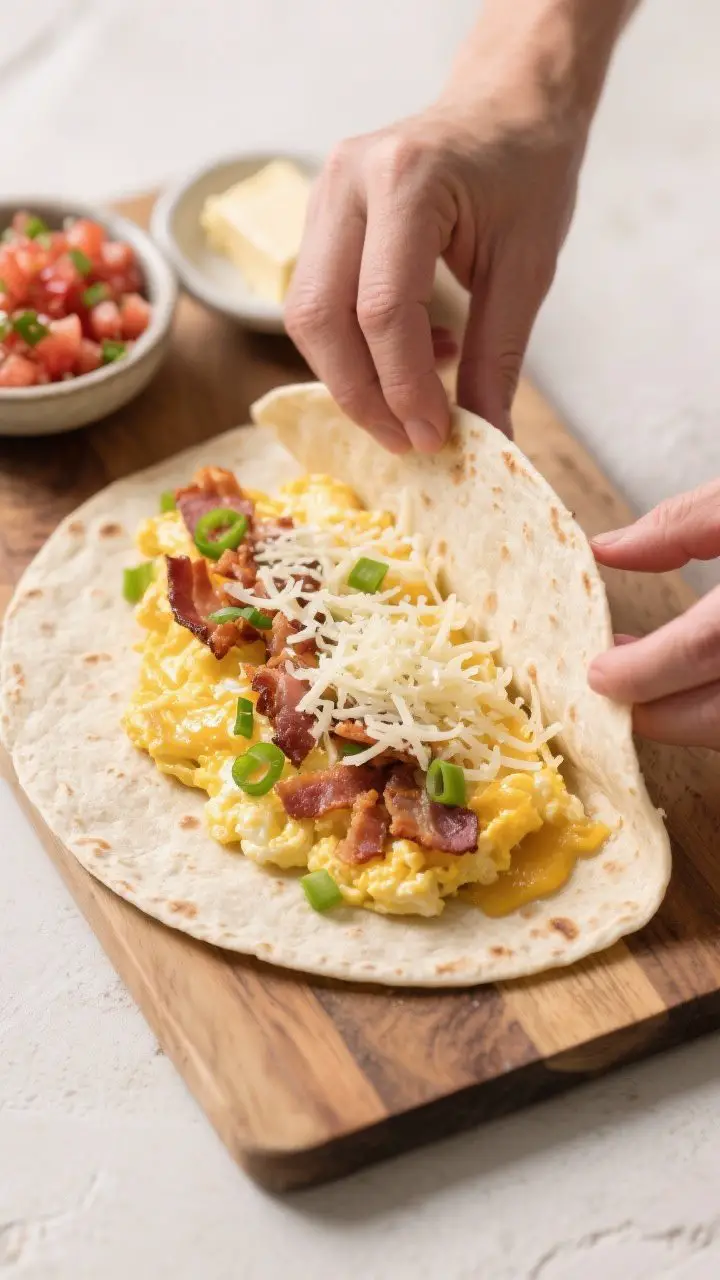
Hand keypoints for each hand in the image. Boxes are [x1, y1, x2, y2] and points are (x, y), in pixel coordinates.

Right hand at [286, 103, 581, 454]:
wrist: (507, 103)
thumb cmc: (527, 171)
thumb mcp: (528, 266)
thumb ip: (498, 356)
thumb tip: (488, 440)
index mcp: (406, 178)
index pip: (382, 310)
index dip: (402, 387)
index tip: (434, 437)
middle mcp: (347, 180)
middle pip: (321, 317)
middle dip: (361, 395)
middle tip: (409, 439)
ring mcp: (322, 193)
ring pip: (307, 316)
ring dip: (353, 377)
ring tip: (417, 397)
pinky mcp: (319, 216)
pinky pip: (316, 301)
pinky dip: (354, 348)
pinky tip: (412, 351)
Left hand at [589, 480, 719, 748]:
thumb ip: (682, 525)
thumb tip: (606, 550)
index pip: (701, 650)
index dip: (642, 671)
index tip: (597, 674)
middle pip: (715, 716)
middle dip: (657, 713)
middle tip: (611, 682)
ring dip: (686, 715)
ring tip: (646, 674)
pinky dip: (710, 708)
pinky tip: (690, 679)